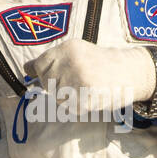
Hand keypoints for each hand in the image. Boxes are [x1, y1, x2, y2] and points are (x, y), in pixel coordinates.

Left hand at [25, 39, 154, 112]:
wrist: (131, 72)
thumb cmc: (100, 63)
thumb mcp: (77, 52)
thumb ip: (51, 60)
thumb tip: (26, 69)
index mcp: (68, 48)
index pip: (40, 66)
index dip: (46, 74)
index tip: (59, 74)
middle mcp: (71, 63)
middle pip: (47, 84)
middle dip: (58, 87)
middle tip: (79, 81)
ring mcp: (78, 81)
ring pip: (57, 98)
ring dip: (68, 98)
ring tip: (86, 88)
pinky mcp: (85, 99)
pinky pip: (69, 109)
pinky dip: (77, 107)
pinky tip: (90, 97)